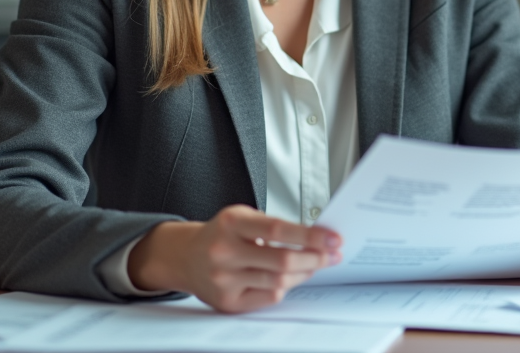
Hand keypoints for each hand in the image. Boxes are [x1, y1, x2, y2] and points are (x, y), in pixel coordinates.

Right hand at [128, 205, 342, 311]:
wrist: (186, 257)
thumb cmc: (221, 234)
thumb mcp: (242, 218)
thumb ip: (275, 226)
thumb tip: (317, 238)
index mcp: (230, 223)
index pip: (277, 229)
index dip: (309, 235)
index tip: (332, 237)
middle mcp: (224, 252)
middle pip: (281, 261)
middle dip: (315, 258)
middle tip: (333, 253)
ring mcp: (223, 280)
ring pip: (278, 282)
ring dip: (305, 273)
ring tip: (317, 264)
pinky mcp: (227, 302)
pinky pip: (268, 297)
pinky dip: (285, 287)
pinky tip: (291, 278)